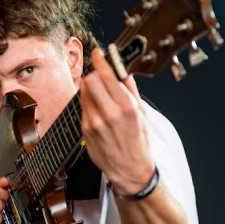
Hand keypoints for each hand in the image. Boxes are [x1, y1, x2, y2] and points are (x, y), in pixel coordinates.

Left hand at [80, 48, 154, 195]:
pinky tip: (97, 108)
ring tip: (100, 94)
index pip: (106, 74)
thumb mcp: (141, 114)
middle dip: (94, 75)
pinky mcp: (85, 130)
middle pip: (90, 80)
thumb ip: (131, 90)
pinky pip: (82, 107)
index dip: (100, 61)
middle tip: (100, 77)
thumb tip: (124, 71)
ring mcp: (94, 122)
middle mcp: (109, 113)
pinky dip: (88, 103)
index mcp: (126, 106)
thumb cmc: (138, 142)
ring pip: (83, 92)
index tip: (98, 53)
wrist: (130, 170)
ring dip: (90, 88)